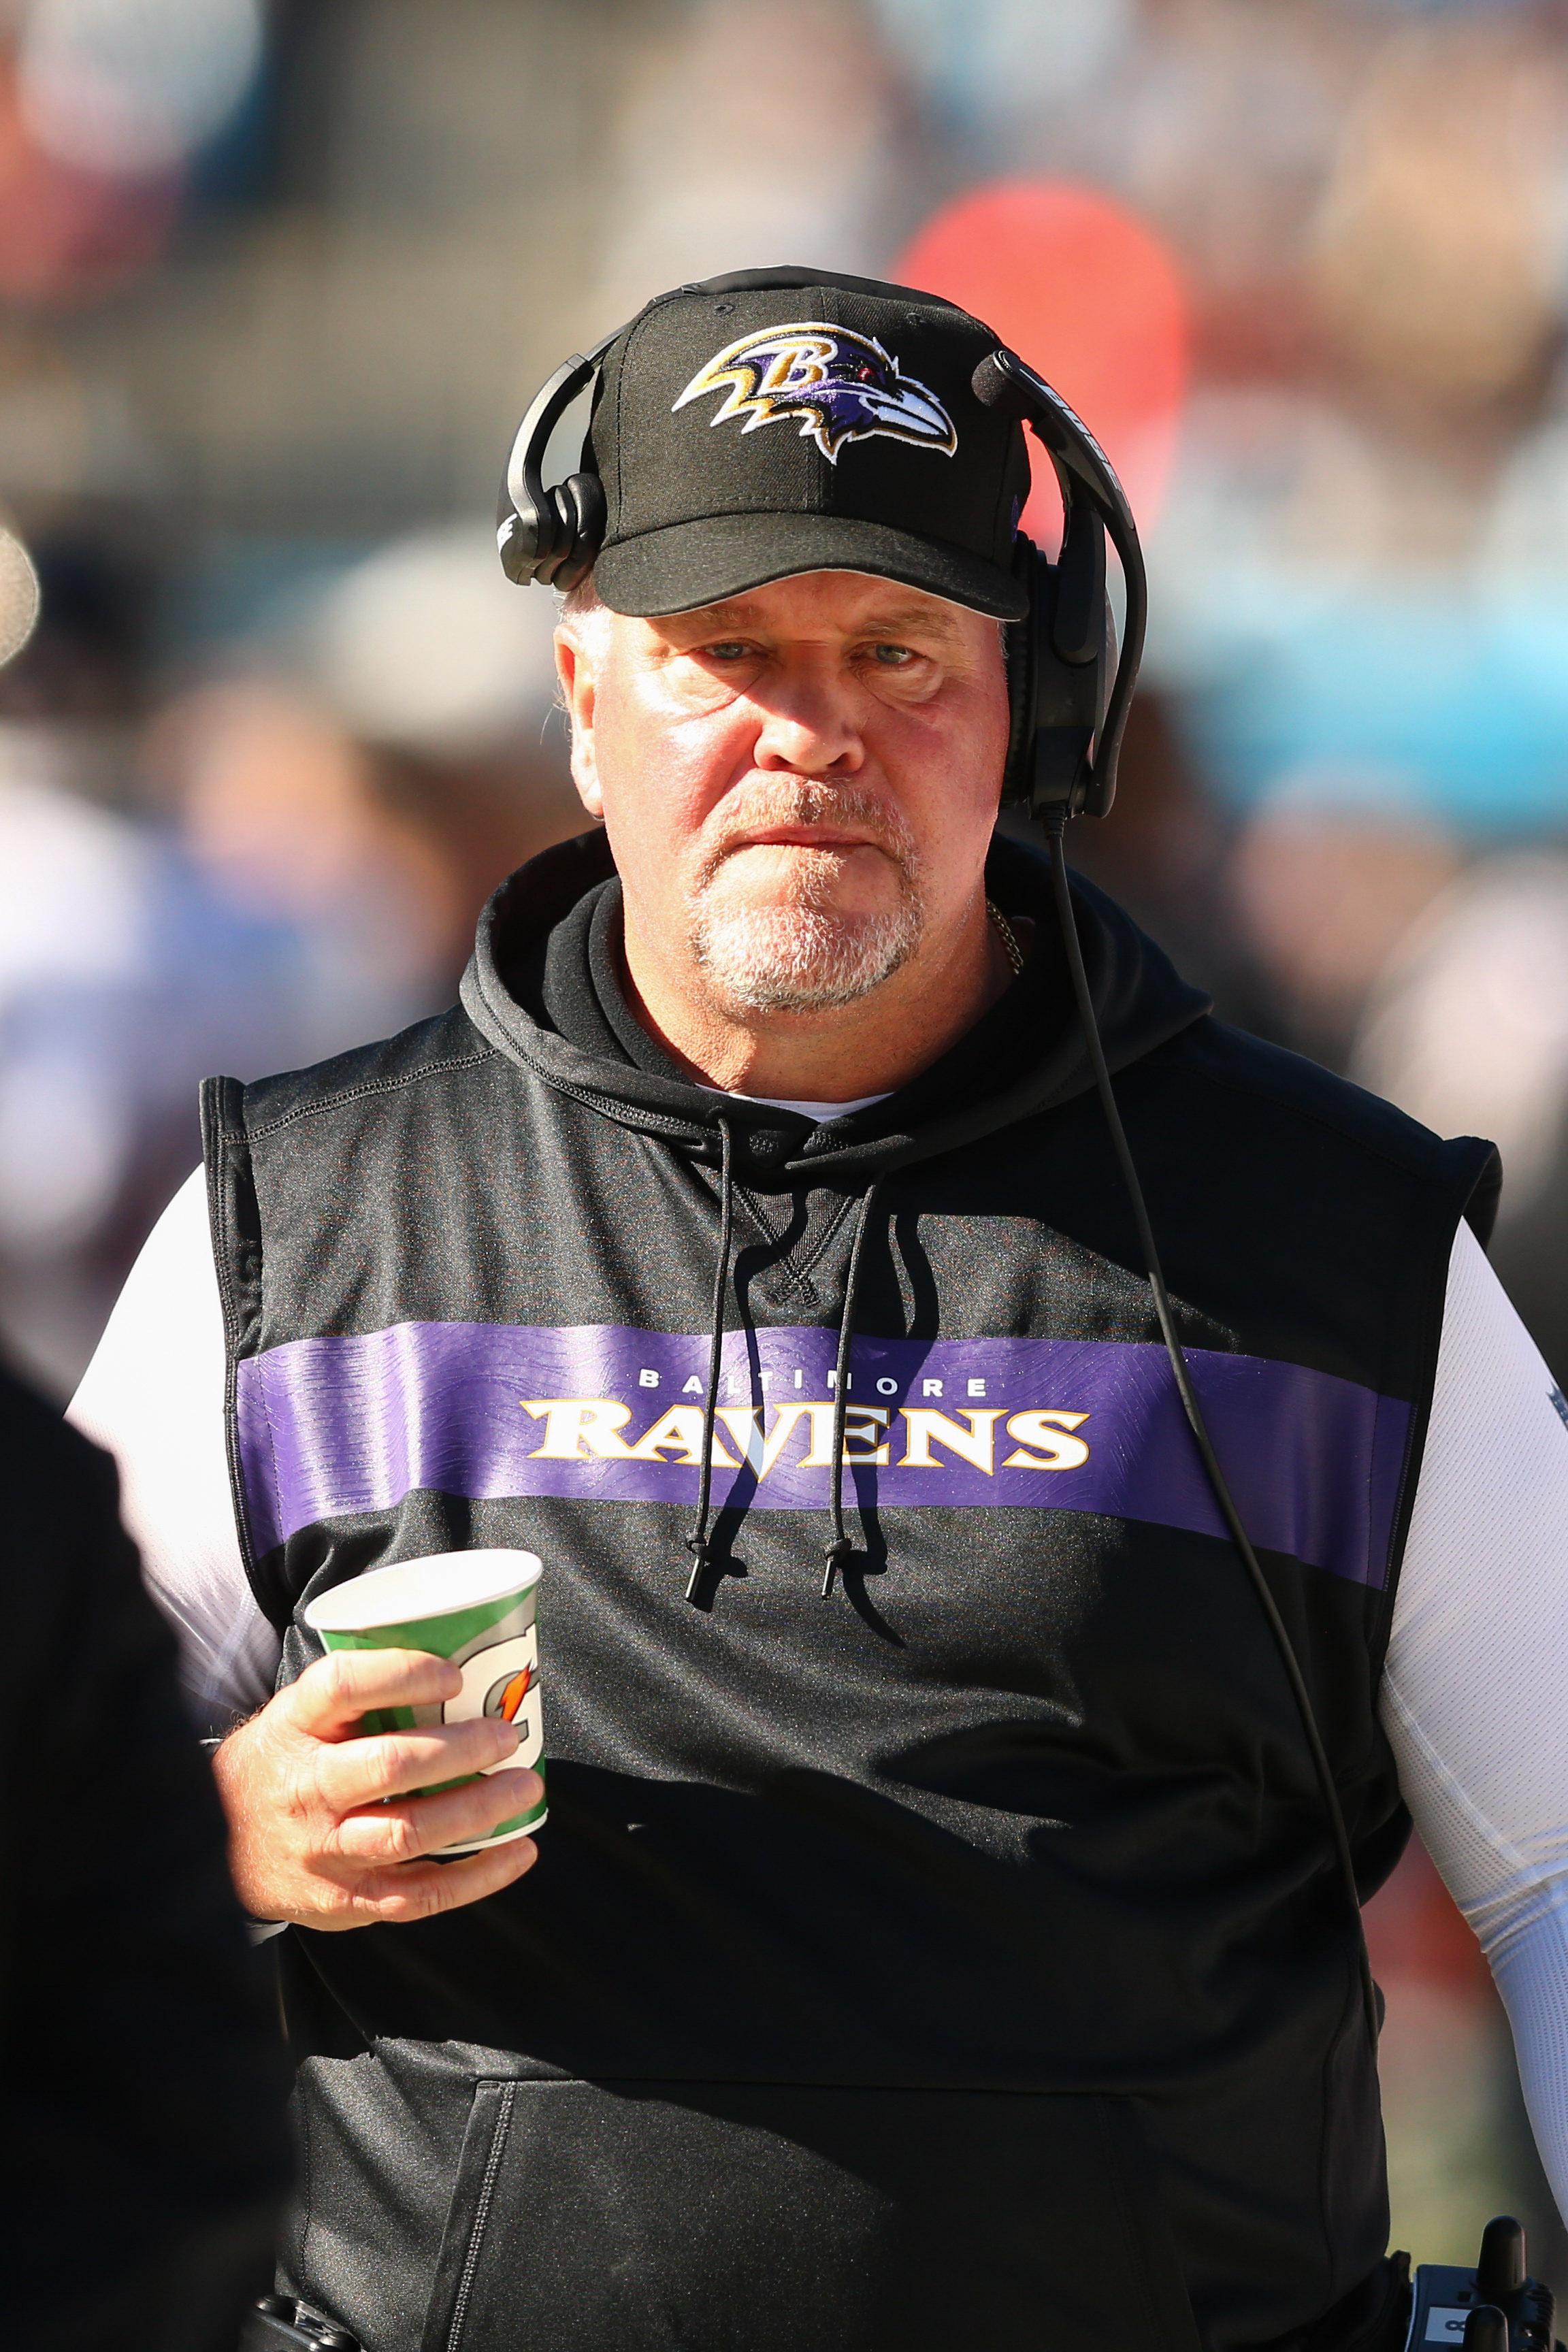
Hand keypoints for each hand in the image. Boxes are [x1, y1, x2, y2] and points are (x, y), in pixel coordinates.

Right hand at [212, 1648, 541, 1929]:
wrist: (213, 1849)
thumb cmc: (281, 1766)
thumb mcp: (295, 1717)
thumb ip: (356, 1697)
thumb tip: (457, 1664)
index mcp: (292, 1727)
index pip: (343, 1686)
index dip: (404, 1674)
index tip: (454, 1674)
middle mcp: (305, 1788)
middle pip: (390, 1765)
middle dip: (461, 1749)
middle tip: (506, 1735)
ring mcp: (323, 1850)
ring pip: (410, 1832)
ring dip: (478, 1809)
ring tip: (525, 1787)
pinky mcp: (345, 1900)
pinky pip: (419, 1894)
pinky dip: (477, 1876)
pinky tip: (517, 1852)